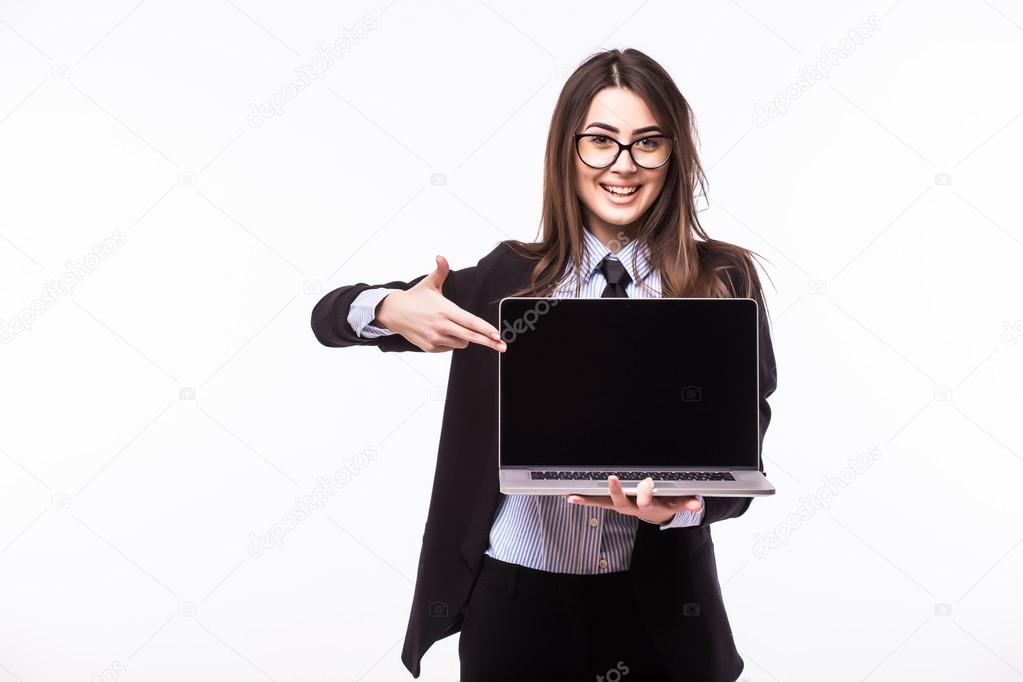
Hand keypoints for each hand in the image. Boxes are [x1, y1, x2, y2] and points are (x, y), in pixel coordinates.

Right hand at [376, 255, 506, 352]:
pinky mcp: (430, 347)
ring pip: (461, 343)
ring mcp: (435, 338)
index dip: (485, 329)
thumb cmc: (415, 298)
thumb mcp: (429, 283)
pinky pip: (450, 348)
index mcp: (444, 310)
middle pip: (470, 337)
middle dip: (488, 342)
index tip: (497, 334)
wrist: (394, 312)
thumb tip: (441, 257)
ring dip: (465, 337)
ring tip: (454, 326)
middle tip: (502, 346)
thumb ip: (440, 270)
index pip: (470, 321)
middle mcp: (441, 326)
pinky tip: (443, 332)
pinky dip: (452, 342)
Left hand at [565, 476, 702, 524]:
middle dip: (616, 490)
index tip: (648, 481)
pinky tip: (569, 495)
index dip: (647, 492)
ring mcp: (621, 506)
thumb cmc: (668, 503)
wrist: (659, 514)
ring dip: (589, 500)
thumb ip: (687, 504)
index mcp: (649, 506)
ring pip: (604, 503)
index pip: (647, 500)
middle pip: (621, 502)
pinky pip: (597, 502)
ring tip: (573, 496)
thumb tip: (697, 505)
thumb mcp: (679, 503)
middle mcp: (632, 507)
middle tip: (612, 478)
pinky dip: (584, 499)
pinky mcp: (614, 503)